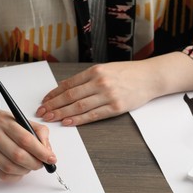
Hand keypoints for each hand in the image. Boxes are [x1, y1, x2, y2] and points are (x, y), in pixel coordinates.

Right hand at [0, 99, 56, 181]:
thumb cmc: (0, 122)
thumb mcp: (20, 118)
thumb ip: (37, 132)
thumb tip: (47, 150)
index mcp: (5, 122)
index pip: (26, 140)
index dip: (41, 152)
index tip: (51, 158)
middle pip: (18, 156)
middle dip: (35, 163)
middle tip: (41, 164)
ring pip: (10, 167)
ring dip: (25, 170)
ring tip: (30, 165)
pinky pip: (1, 175)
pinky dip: (15, 176)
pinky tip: (20, 170)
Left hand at [36, 60, 156, 125]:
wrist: (149, 77)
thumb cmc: (127, 73)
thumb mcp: (105, 69)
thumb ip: (87, 78)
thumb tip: (66, 87)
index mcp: (95, 71)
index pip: (68, 84)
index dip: (54, 94)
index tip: (44, 101)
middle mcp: (99, 82)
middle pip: (70, 96)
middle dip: (53, 105)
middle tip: (42, 112)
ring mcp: (108, 95)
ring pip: (78, 106)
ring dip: (62, 113)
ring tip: (50, 118)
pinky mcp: (115, 107)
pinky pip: (93, 115)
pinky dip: (78, 120)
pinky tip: (68, 122)